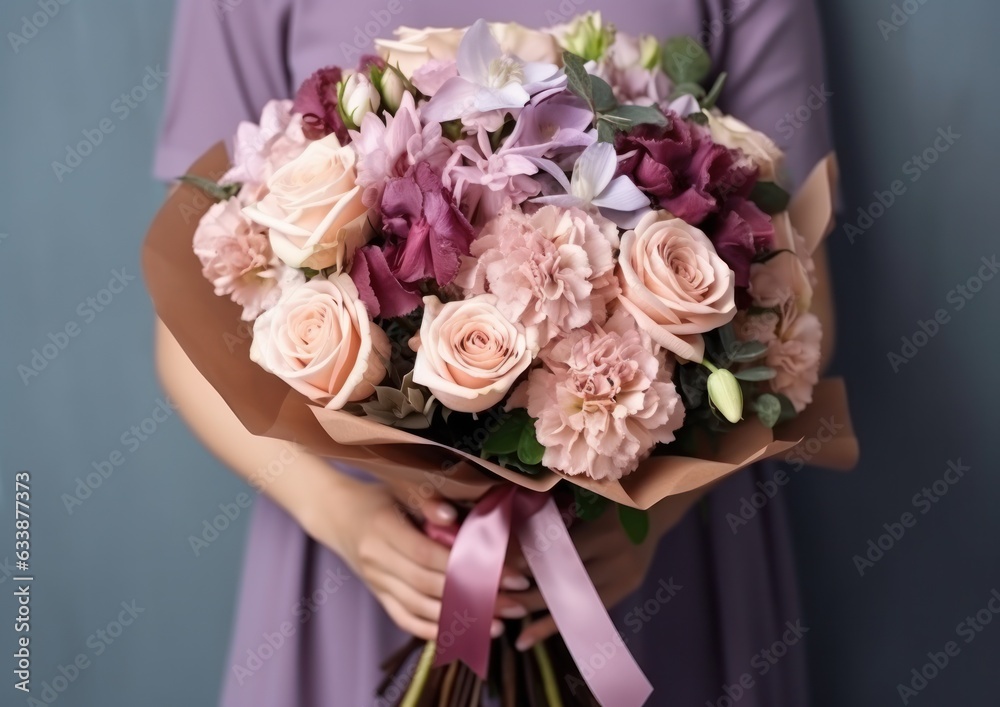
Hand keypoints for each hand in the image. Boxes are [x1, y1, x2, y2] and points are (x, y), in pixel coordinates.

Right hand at [300, 481, 505, 639]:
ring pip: (420, 609)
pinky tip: (463, 635)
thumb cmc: (377, 496)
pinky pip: (406, 620)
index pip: (430, 556)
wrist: (335, 514)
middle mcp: (377, 561)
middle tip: (514, 604)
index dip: (470, 567)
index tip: (507, 575)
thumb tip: (452, 516)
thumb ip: (426, 501)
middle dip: (475, 598)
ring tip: (498, 624)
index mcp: (383, 529)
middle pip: (430, 587)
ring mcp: (376, 582)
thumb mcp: (399, 487)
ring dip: (460, 621)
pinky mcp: (378, 596)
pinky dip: (434, 630)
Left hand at [505, 490, 704, 650]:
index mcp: (600, 532)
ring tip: (520, 637)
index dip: (529, 566)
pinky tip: (543, 637)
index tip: (501, 576)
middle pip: (567, 584)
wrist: (652, 510)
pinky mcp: (625, 589)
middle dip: (531, 598)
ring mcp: (623, 577)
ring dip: (546, 620)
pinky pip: (592, 611)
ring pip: (579, 604)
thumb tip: (510, 544)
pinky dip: (566, 624)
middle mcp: (614, 558)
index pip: (558, 554)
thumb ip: (554, 524)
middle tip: (501, 608)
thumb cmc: (606, 501)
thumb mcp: (581, 505)